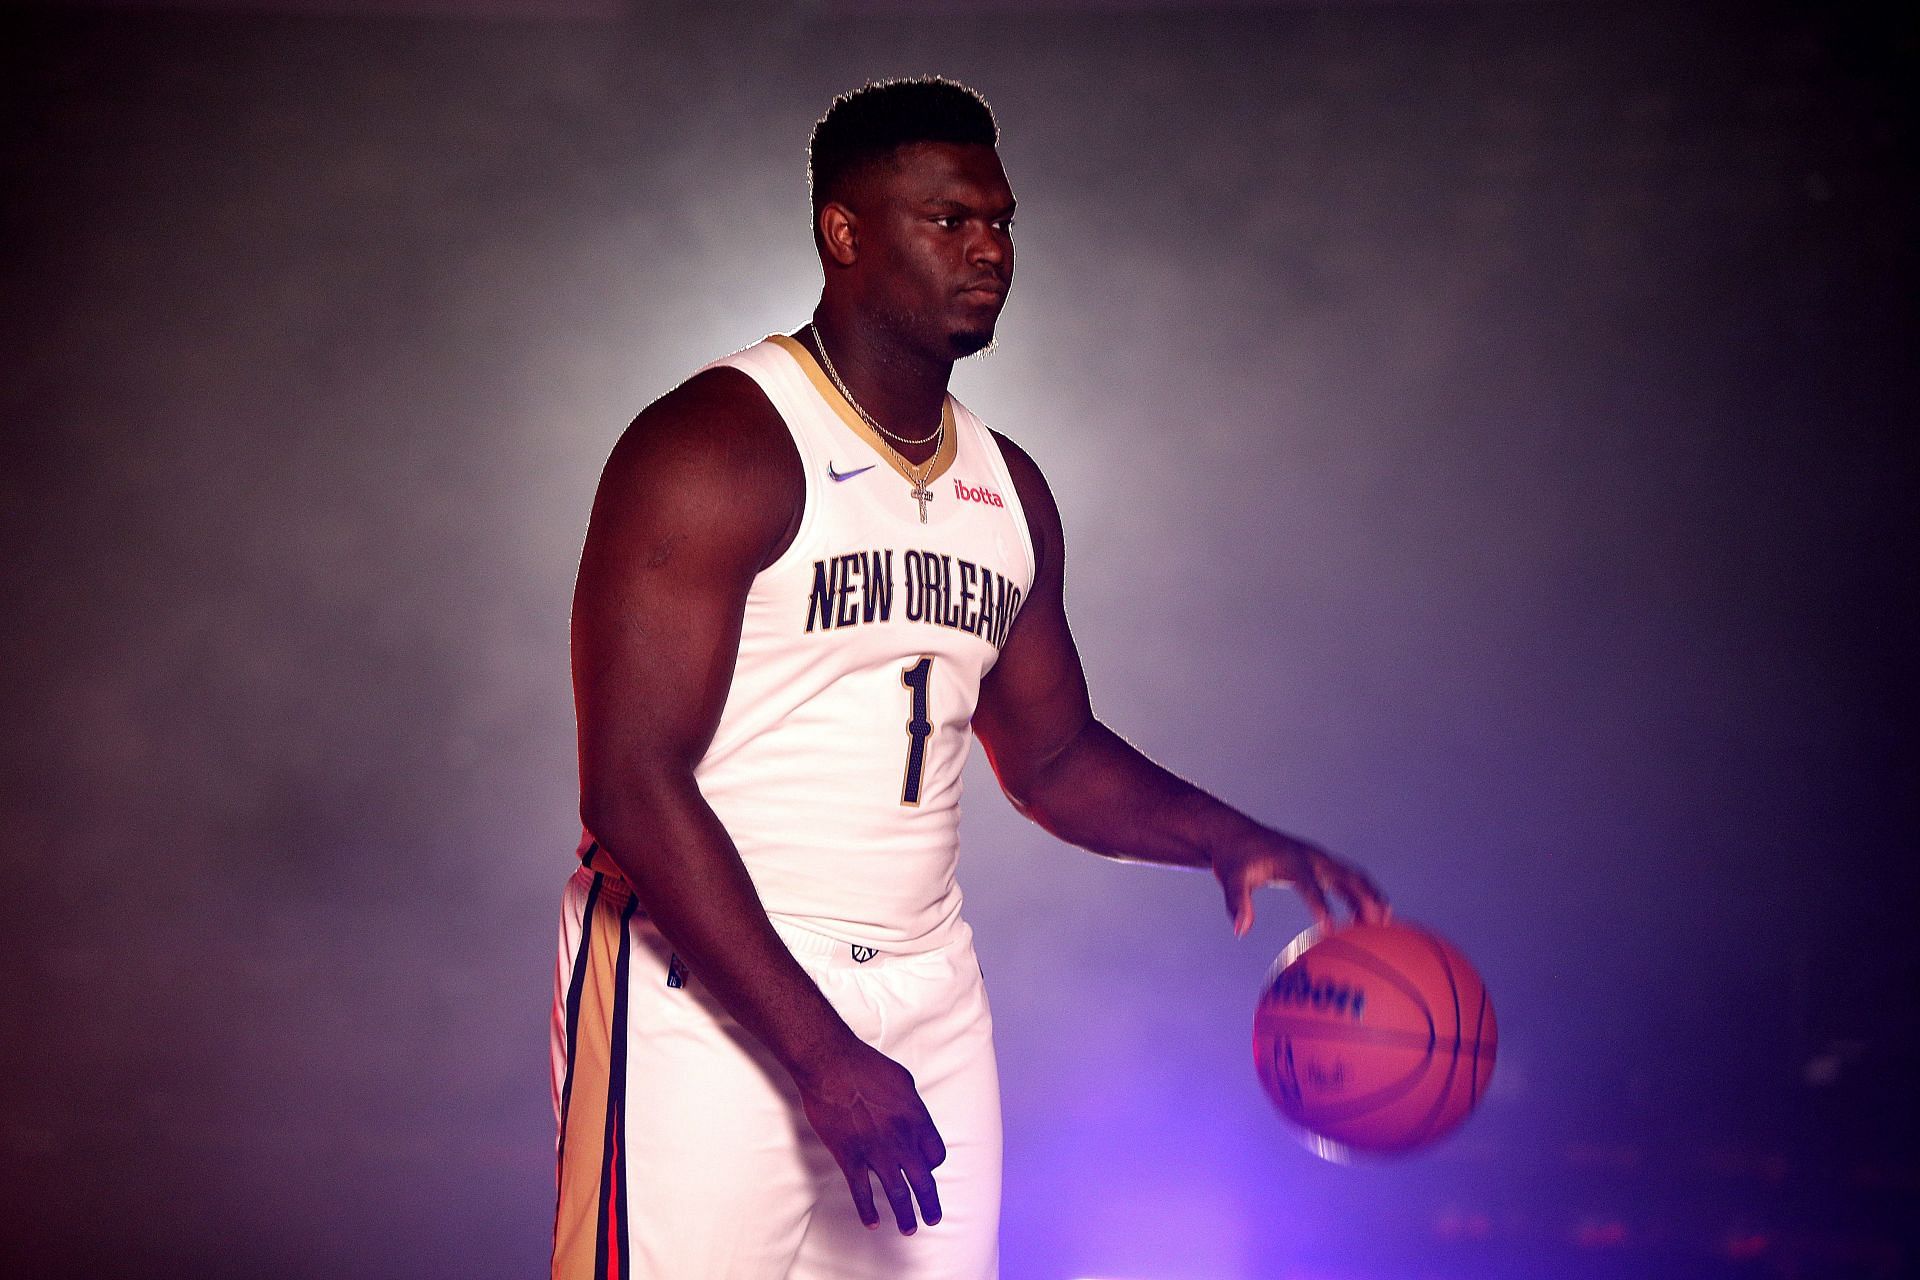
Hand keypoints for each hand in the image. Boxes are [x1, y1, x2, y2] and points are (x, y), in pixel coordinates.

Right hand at [795, 1040, 946, 1234]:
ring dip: (905, 1214)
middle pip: (922, 1180)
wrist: (830, 1064)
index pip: (935, 1154)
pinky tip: (872, 1223)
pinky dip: (867, 1209)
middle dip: (930, 1203)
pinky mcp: (849, 1156)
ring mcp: (875, 1150)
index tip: (926, 1170)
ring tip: (909, 1229)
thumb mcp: (902, 1079)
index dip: (932, 1165)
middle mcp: (900, 1139)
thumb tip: (914, 1117)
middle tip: (934, 1218)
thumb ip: (912, 1103)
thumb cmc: (865, 1065)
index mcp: (916, 1118)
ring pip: (896, 1192)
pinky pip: (861, 1190)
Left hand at [1211, 829, 1388, 935]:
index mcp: (1291, 861)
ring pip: (1353, 879)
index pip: (1310, 885)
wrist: (1238, 837)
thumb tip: (1241, 929)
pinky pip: (1348, 883)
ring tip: (1387, 926)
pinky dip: (1362, 898)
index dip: (1320, 906)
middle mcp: (1312, 858)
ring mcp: (1320, 861)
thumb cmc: (1234, 859)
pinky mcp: (1321, 867)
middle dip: (1364, 899)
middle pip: (1345, 877)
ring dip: (1371, 898)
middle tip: (1379, 926)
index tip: (1330, 930)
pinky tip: (1371, 921)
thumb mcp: (1229, 878)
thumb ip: (1236, 902)